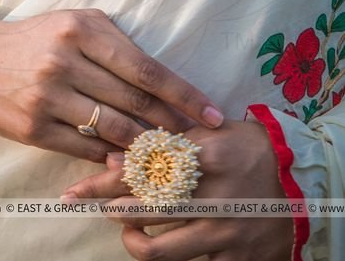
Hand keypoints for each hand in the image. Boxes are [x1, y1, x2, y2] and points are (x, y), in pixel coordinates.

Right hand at [0, 0, 223, 162]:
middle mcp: (66, 60)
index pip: (146, 69)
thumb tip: (161, 86)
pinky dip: (110, 158)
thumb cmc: (35, 37)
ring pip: (113, 130)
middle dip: (172, 126)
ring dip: (146, 147)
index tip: (213, 114)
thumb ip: (116, 45)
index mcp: (82, 29)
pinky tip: (128, 163)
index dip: (184, 95)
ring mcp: (48, 96)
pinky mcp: (33, 127)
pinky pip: (84, 148)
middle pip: (134, 103)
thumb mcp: (75, 23)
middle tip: (199, 143)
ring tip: (170, 156)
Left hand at [61, 118, 294, 259]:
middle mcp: (214, 195)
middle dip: (109, 208)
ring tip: (124, 228)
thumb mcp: (211, 131)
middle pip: (145, 207)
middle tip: (86, 205)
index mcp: (208, 155)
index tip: (77, 187)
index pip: (145, 168)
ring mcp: (224, 232)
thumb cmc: (248, 148)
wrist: (302, 183)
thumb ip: (164, 142)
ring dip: (132, 239)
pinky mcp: (234, 259)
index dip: (106, 180)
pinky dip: (165, 257)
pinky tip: (153, 245)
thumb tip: (113, 154)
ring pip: (160, 247)